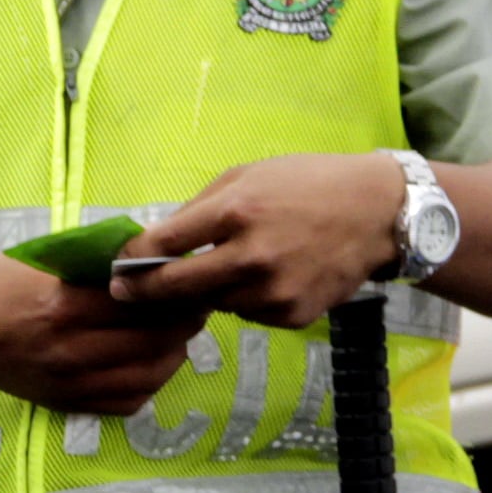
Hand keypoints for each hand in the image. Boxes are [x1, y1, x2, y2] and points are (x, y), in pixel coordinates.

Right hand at [0, 255, 211, 415]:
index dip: (176, 293)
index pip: (141, 303)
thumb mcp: (45, 259)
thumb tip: (151, 254)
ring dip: (173, 355)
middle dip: (185, 324)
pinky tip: (151, 364)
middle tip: (197, 307)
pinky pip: (126, 403)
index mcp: (64, 305)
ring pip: (147, 377)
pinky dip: (148, 384)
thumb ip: (96, 260)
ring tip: (178, 336)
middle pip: (153, 341)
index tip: (192, 281)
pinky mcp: (65, 403)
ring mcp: (68, 382)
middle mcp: (69, 350)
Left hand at [113, 153, 404, 328]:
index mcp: (236, 212)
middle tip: (122, 293)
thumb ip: (199, 209)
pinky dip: (244, 299)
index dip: (133, 259)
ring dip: (205, 292)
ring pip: (213, 303)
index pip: (166, 244)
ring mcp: (274, 292)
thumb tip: (155, 239)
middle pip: (177, 287)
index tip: (115, 267)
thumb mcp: (247, 176)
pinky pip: (248, 313)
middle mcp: (252, 257)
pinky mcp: (292, 316)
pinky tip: (264, 276)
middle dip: (144, 292)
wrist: (376, 214)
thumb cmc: (306, 184)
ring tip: (220, 269)